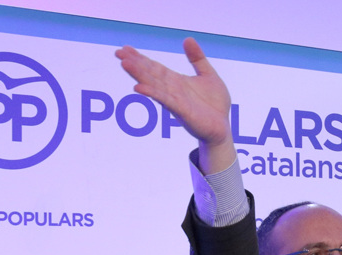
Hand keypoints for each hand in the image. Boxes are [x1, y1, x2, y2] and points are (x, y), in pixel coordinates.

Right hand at [115, 38, 233, 172]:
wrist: (222, 128)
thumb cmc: (215, 105)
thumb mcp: (208, 75)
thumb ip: (197, 58)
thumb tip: (188, 39)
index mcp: (177, 81)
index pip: (155, 67)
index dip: (140, 58)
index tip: (125, 48)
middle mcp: (172, 90)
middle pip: (150, 74)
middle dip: (135, 64)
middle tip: (118, 53)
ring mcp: (175, 101)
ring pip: (154, 86)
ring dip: (139, 76)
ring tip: (125, 65)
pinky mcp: (182, 112)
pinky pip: (166, 101)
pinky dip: (153, 94)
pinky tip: (139, 89)